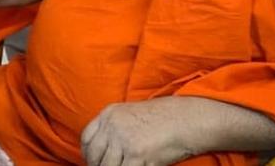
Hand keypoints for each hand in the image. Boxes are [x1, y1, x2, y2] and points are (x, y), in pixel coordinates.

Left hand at [81, 97, 195, 165]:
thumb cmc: (164, 118)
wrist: (187, 119)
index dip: (88, 154)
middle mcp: (113, 126)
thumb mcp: (132, 114)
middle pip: (94, 155)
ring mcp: (124, 140)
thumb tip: (104, 149)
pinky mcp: (138, 155)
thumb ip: (115, 128)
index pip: (86, 138)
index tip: (93, 162)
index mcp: (109, 113)